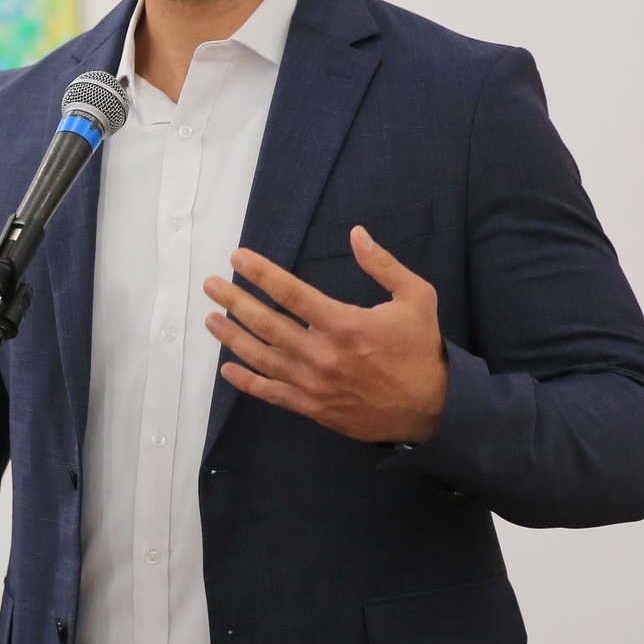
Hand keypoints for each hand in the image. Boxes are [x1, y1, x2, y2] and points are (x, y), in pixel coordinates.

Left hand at [203, 226, 447, 444]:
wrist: (433, 409)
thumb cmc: (421, 350)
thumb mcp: (416, 298)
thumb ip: (384, 265)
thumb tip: (357, 234)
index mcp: (345, 325)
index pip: (292, 293)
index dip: (261, 274)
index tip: (238, 258)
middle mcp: (323, 355)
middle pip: (267, 324)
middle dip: (234, 302)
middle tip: (211, 285)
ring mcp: (315, 384)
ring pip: (262, 359)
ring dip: (232, 337)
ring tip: (210, 319)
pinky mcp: (313, 408)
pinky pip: (272, 394)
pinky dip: (247, 382)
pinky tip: (227, 368)